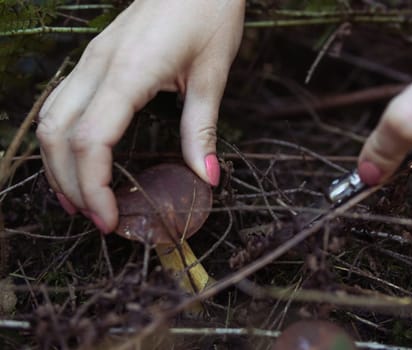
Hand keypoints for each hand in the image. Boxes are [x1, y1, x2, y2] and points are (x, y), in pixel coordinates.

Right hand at [37, 0, 244, 231]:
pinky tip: (77, 159)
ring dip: (57, 164)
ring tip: (79, 200)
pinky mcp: (95, 59)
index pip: (90, 141)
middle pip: (57, 135)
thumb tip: (207, 178)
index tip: (110, 220)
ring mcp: (91, 60)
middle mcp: (97, 66)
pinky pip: (62, 104)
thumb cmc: (209, 13)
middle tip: (98, 219)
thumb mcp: (212, 74)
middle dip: (71, 185)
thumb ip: (202, 129)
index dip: (93, 188)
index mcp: (127, 72)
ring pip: (50, 119)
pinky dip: (62, 139)